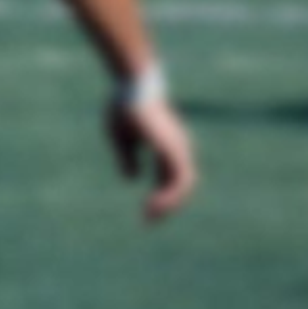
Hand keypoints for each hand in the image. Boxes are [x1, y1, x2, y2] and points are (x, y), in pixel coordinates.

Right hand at [108, 98, 198, 222]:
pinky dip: (171, 197)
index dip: (160, 195)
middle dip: (167, 205)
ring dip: (170, 205)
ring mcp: (179, 149)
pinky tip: (153, 206)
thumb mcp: (122, 138)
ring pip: (185, 186)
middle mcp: (178, 148)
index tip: (145, 211)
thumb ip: (128, 158)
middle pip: (181, 184)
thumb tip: (132, 179)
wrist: (132, 88)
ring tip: (150, 216)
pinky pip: (181, 181)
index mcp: (166, 144)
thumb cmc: (125, 107)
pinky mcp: (175, 151)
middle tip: (148, 220)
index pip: (170, 177)